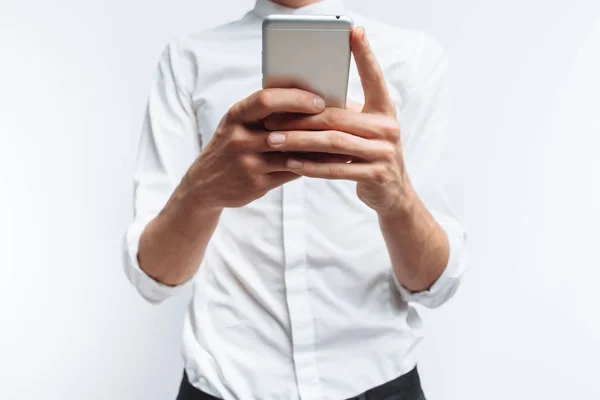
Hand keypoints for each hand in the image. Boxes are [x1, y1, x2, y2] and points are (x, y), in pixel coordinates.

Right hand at [179, 88, 327, 209]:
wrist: (206, 185)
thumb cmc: (232, 146)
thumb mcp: (239, 124)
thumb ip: (265, 113)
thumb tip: (309, 99)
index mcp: (236, 115)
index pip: (266, 99)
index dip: (295, 98)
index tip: (319, 99)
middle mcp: (239, 137)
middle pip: (282, 126)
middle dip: (314, 123)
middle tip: (341, 121)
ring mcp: (247, 162)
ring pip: (291, 152)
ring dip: (320, 148)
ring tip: (345, 143)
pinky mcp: (256, 183)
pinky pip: (291, 172)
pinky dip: (313, 166)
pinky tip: (330, 163)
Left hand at [263, 27, 414, 215]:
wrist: (392, 194)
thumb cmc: (369, 154)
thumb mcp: (363, 129)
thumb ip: (344, 114)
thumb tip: (304, 97)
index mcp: (385, 110)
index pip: (375, 78)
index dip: (365, 55)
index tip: (354, 31)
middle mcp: (388, 127)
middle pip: (337, 116)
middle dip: (300, 117)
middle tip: (271, 118)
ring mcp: (384, 152)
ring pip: (333, 142)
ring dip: (299, 141)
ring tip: (273, 140)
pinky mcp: (376, 174)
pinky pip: (336, 168)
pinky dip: (310, 165)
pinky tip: (290, 162)